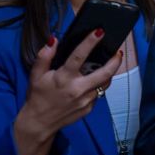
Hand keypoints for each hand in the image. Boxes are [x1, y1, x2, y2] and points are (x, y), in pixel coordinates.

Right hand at [13, 29, 122, 154]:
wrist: (39, 123)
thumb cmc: (37, 96)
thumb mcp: (36, 75)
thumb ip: (44, 56)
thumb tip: (53, 40)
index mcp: (64, 78)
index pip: (79, 56)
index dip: (90, 42)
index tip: (100, 31)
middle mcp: (78, 89)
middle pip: (104, 73)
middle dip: (115, 61)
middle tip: (118, 52)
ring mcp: (85, 100)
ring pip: (105, 84)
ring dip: (109, 73)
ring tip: (110, 64)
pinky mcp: (89, 108)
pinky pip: (98, 94)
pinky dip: (98, 86)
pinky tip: (93, 81)